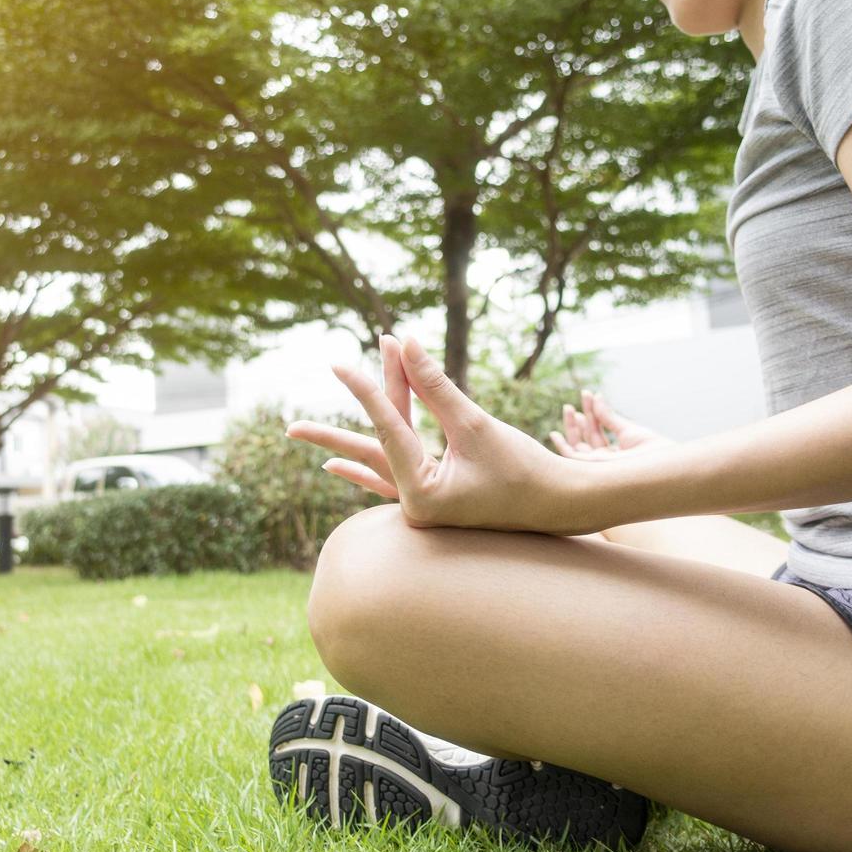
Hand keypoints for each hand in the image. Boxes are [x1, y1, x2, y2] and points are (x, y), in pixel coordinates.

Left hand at [286, 333, 594, 532]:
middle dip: (331, 435)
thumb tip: (404, 344)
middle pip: (369, 456)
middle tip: (288, 427)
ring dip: (349, 439)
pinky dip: (365, 471)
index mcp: (424, 494)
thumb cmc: (527, 469)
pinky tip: (335, 466)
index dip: (366, 390)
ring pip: (380, 462)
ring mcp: (423, 507)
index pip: (386, 430)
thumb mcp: (475, 424)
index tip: (340, 364)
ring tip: (302, 434)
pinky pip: (390, 482)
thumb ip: (435, 385)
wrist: (563, 506)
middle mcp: (416, 506)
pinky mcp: (434, 503)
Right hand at [550, 390, 675, 460]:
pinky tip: (554, 434)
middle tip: (571, 403)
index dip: (591, 414)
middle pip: (586, 439)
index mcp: (614, 455)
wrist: (661, 464)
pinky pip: (571, 459)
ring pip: (577, 446)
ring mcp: (598, 467)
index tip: (589, 395)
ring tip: (567, 408)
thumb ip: (609, 417)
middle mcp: (604, 463)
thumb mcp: (628, 430)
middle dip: (578, 421)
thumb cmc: (651, 451)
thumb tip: (597, 397)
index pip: (597, 433)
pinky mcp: (592, 470)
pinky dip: (562, 447)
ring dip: (571, 427)